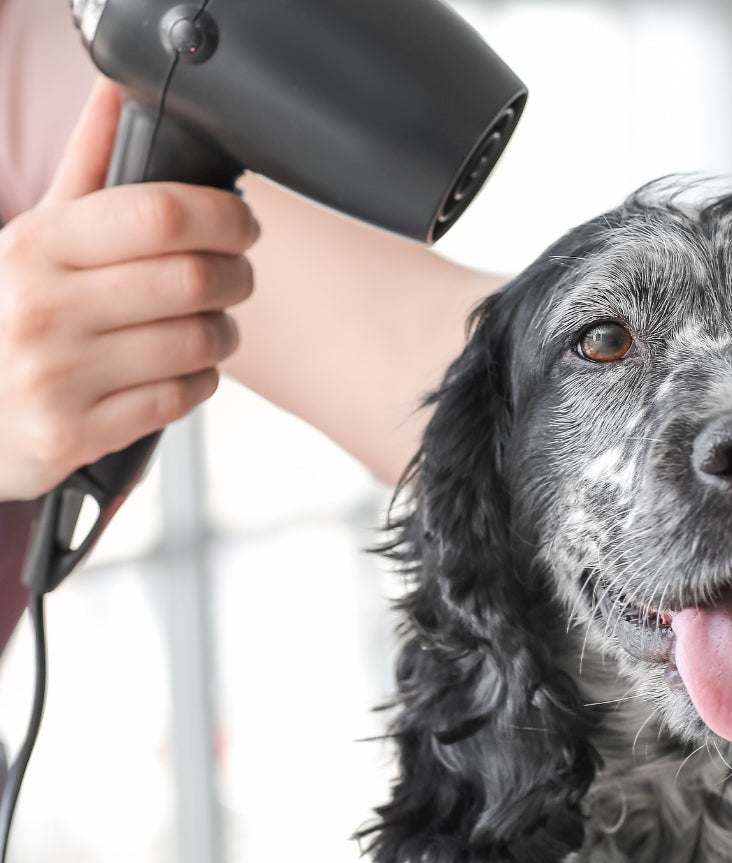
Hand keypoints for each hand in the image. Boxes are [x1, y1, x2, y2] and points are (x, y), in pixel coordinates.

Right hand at [0, 78, 259, 501]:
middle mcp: (43, 308)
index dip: (222, 216)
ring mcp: (57, 376)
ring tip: (210, 324)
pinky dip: (200, 380)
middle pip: (193, 280)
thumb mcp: (35, 236)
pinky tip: (183, 368)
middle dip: (236, 277)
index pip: (160, 215)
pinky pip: (181, 399)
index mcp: (37, 246)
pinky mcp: (75, 434)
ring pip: (197, 343)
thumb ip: (85, 168)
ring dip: (223, 332)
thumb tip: (116, 91)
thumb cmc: (11, 311)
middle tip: (235, 275)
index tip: (241, 223)